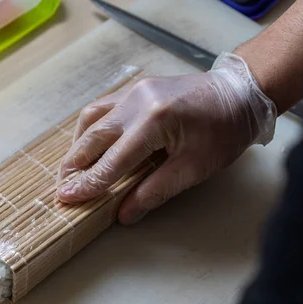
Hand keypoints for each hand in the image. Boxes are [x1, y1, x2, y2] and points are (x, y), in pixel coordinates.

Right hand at [57, 52, 276, 223]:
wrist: (240, 92)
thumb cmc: (224, 132)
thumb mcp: (194, 169)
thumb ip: (155, 191)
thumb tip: (124, 214)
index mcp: (154, 122)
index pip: (112, 161)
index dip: (89, 183)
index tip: (67, 198)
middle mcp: (137, 101)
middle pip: (93, 136)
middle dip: (74, 164)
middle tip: (63, 187)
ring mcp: (134, 91)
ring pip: (92, 118)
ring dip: (78, 145)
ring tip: (72, 168)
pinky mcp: (136, 88)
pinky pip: (103, 108)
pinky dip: (90, 128)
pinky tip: (89, 144)